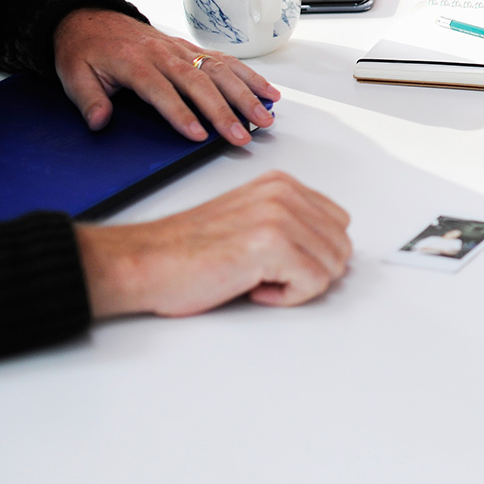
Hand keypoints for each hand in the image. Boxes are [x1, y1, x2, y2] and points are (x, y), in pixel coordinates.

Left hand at [54, 7, 278, 146]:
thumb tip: (99, 121)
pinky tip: (266, 91)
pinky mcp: (191, 49)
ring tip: (263, 116)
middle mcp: (164, 54)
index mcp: (135, 62)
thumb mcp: (73, 75)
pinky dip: (249, 76)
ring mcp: (181, 50)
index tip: (198, 134)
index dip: (180, 113)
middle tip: (241, 134)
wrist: (90, 18)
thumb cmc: (85, 49)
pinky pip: (225, 61)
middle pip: (200, 82)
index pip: (162, 90)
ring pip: (220, 71)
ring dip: (245, 94)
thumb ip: (88, 99)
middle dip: (224, 110)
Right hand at [76, 171, 351, 316]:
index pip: (338, 223)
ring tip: (257, 279)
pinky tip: (252, 287)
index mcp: (281, 185)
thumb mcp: (250, 221)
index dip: (314, 254)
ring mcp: (279, 216)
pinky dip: (287, 297)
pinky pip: (313, 283)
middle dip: (311, 271)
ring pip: (332, 267)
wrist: (143, 262)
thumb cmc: (186, 251)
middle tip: (268, 276)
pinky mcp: (271, 244)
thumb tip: (328, 250)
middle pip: (340, 246)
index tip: (279, 262)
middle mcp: (284, 194)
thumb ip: (290, 224)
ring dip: (297, 285)